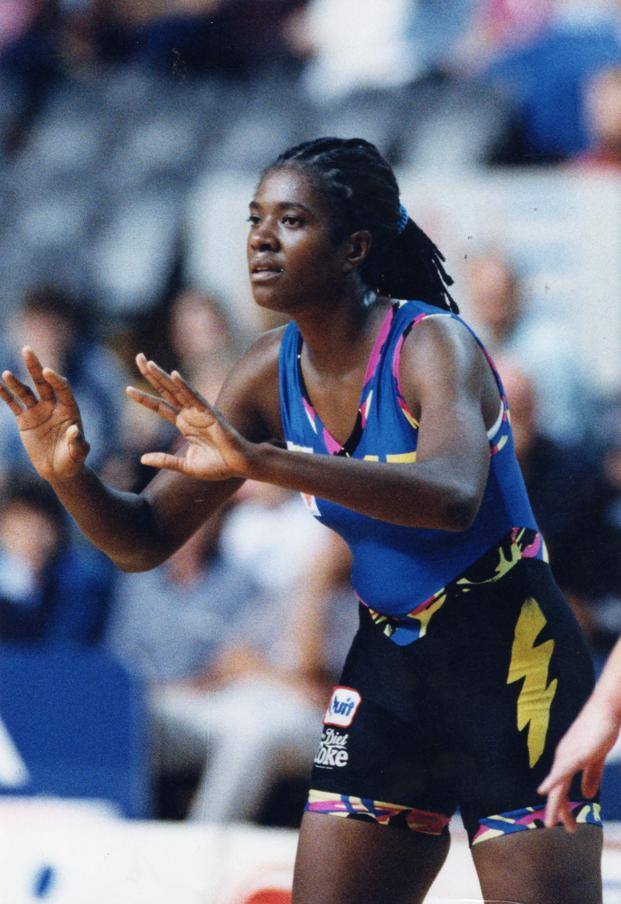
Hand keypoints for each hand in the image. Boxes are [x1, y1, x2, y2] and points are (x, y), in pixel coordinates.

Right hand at [0, 347, 89, 480]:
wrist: (58, 470)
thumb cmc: (72, 460)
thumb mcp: (78, 453)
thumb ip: (78, 443)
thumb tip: (75, 431)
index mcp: (69, 409)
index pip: (63, 389)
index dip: (56, 380)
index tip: (47, 372)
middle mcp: (53, 406)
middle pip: (43, 382)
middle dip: (35, 367)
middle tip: (27, 350)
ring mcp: (38, 411)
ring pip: (26, 391)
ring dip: (16, 383)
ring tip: (7, 374)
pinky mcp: (25, 420)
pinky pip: (13, 404)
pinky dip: (5, 395)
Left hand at [127, 355, 255, 480]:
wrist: (238, 466)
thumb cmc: (217, 466)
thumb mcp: (185, 467)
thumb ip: (165, 461)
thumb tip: (142, 459)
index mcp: (184, 424)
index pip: (159, 407)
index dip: (144, 398)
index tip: (128, 389)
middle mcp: (189, 414)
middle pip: (166, 391)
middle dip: (152, 375)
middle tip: (138, 358)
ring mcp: (199, 411)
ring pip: (177, 390)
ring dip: (162, 376)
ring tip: (148, 363)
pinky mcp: (210, 413)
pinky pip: (195, 397)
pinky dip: (185, 386)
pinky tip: (174, 375)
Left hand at [538, 697, 619, 830]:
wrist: (607, 708)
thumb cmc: (601, 729)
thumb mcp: (596, 757)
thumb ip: (592, 775)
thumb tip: (587, 796)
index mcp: (567, 759)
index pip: (561, 787)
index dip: (563, 806)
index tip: (567, 825)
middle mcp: (563, 757)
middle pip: (557, 789)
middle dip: (556, 810)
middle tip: (550, 826)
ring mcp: (568, 754)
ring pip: (558, 784)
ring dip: (555, 804)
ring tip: (550, 822)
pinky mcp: (577, 752)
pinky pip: (563, 770)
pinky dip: (553, 781)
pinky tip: (544, 790)